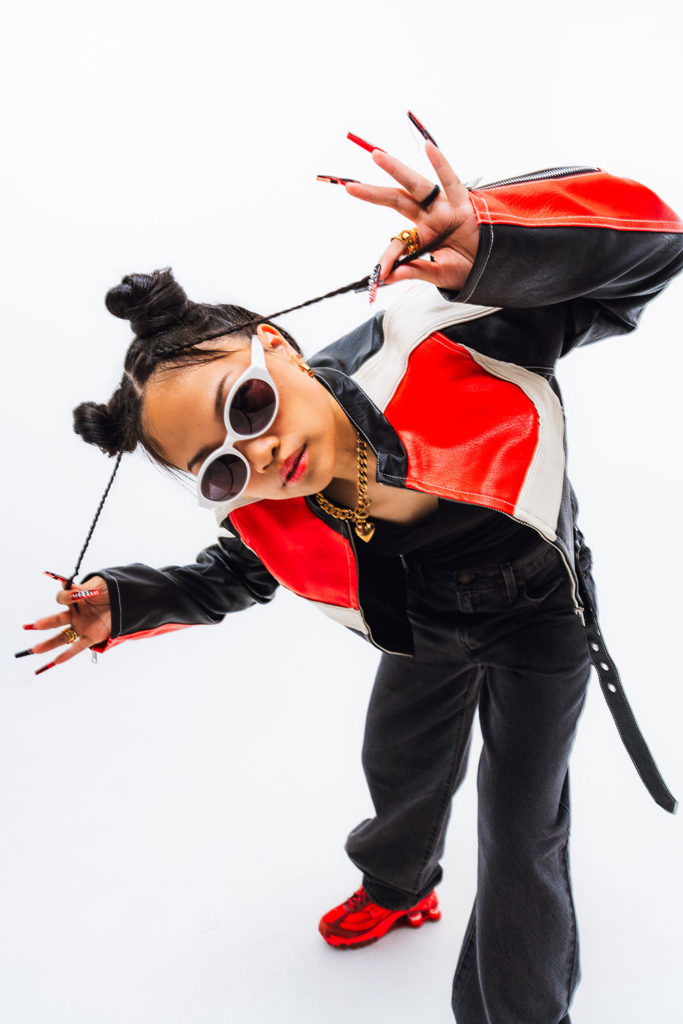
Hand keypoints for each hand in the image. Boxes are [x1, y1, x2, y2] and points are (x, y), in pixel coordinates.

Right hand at [22, 576, 111, 672]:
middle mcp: (75, 614)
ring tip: (36, 649)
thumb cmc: (109, 590)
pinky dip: (68, 654)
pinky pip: (78, 647)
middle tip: (33, 626)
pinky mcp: (93, 636)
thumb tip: (69, 587)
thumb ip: (82, 589)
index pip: (62, 598)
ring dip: (49, 644)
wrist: (126, 599)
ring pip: (63, 637)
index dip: (67, 596)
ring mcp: (82, 626)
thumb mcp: (96, 585)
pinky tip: (57, 661)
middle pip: (57, 620)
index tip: (77, 594)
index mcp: (75, 600)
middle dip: (45, 623)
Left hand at [344, 141, 478, 292]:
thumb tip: (387, 277)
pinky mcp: (464, 205)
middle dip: (374, 194)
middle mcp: (430, 218)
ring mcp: (446, 209)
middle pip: (398, 201)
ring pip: (417, 187)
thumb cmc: (467, 269)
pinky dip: (441, 165)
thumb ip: (414, 272)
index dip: (388, 258)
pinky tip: (428, 148)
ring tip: (376, 156)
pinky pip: (452, 182)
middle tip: (350, 187)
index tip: (380, 275)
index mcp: (423, 236)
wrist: (495, 270)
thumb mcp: (439, 275)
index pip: (399, 242)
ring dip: (396, 171)